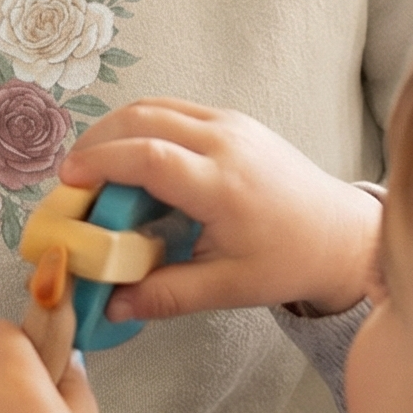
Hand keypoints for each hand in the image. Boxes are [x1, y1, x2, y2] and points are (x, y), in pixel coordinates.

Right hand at [60, 100, 380, 323]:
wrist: (342, 233)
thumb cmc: (288, 261)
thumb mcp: (229, 288)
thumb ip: (167, 294)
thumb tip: (110, 306)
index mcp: (224, 186)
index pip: (150, 157)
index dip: (102, 162)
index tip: (69, 180)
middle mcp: (225, 142)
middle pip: (142, 118)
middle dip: (96, 141)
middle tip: (71, 177)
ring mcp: (230, 123)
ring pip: (154, 106)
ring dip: (115, 128)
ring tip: (93, 165)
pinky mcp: (231, 118)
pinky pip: (172, 108)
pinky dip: (140, 124)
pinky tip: (129, 156)